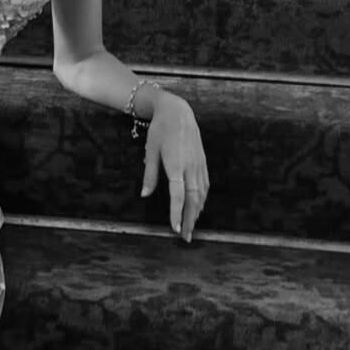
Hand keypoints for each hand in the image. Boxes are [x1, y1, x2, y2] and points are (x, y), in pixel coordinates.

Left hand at [140, 91, 208, 242]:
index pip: (177, 195)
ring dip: (197, 212)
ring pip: (201, 194)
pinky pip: (204, 185)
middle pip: (193, 199)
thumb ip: (149, 175)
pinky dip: (202, 199)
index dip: (177, 213)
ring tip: (192, 227)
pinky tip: (198, 207)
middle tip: (186, 237)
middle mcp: (190, 166)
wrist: (178, 111)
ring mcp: (199, 164)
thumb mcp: (150, 151)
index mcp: (176, 164)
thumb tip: (144, 195)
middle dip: (190, 219)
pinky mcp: (203, 162)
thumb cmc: (160, 130)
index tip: (176, 229)